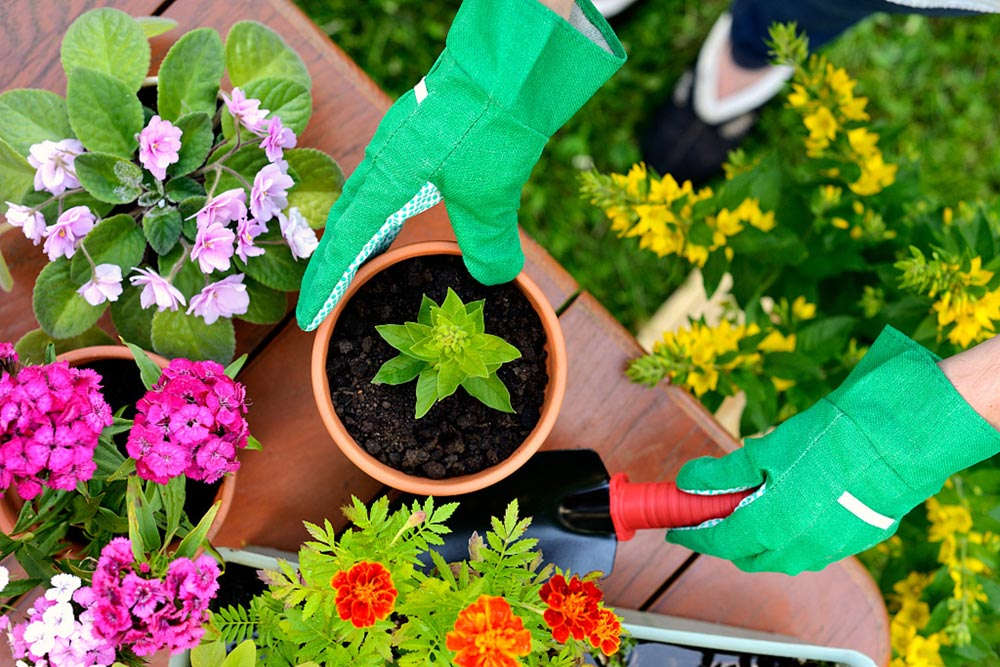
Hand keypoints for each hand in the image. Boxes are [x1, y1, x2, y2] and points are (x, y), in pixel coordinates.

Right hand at [295, 0, 624, 330]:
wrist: (504, 67)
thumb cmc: (489, 129)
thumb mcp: (491, 198)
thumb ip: (489, 244)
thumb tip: (495, 279)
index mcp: (385, 183)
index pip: (345, 246)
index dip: (326, 286)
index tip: (307, 320)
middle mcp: (381, 162)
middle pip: (344, 221)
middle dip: (330, 263)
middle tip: (320, 297)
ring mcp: (397, 143)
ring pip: (364, 197)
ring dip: (356, 233)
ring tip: (355, 264)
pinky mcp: (418, 131)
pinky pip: (385, 178)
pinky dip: (382, 205)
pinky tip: (399, 210)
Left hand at [666, 326, 999, 573]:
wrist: (900, 440)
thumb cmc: (831, 439)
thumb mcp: (765, 450)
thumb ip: (724, 474)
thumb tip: (688, 483)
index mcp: (772, 526)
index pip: (719, 542)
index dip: (693, 535)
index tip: (677, 527)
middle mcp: (799, 548)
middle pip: (749, 556)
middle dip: (726, 538)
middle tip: (713, 512)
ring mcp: (830, 548)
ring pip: (781, 556)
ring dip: (760, 539)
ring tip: (752, 505)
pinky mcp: (855, 540)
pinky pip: (811, 548)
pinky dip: (791, 535)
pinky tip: (792, 507)